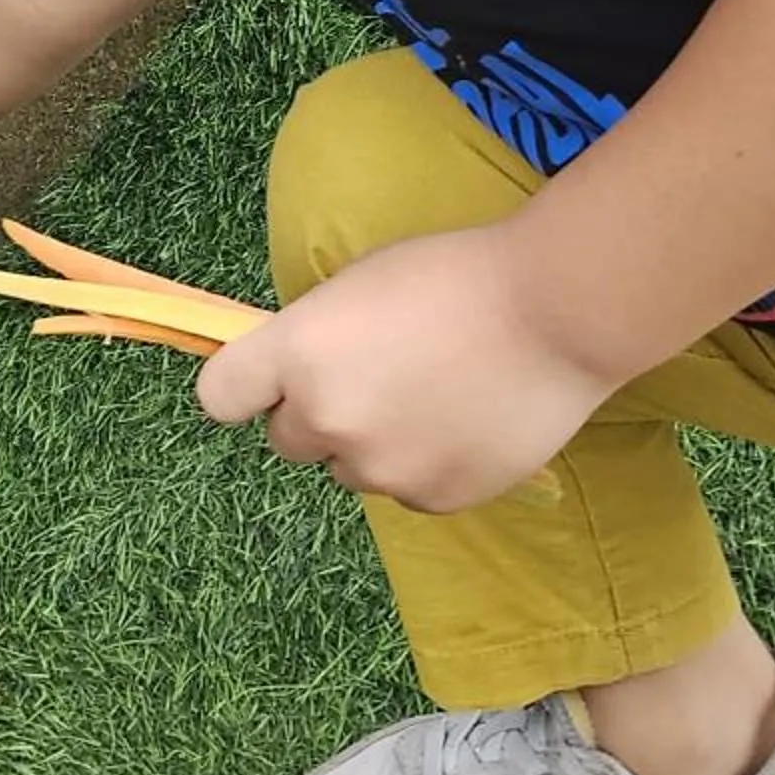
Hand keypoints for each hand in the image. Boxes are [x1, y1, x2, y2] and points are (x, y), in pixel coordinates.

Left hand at [194, 227, 623, 511]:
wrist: (555, 312)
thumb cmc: (456, 277)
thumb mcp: (359, 286)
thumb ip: (316, 337)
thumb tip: (298, 371)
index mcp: (296, 353)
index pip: (219, 397)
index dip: (246, 388)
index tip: (270, 381)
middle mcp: (325, 417)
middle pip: (287, 440)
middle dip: (317, 416)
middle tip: (376, 380)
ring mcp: (379, 467)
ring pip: (350, 469)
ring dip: (373, 444)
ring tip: (434, 397)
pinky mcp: (432, 498)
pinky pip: (407, 490)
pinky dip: (425, 466)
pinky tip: (466, 423)